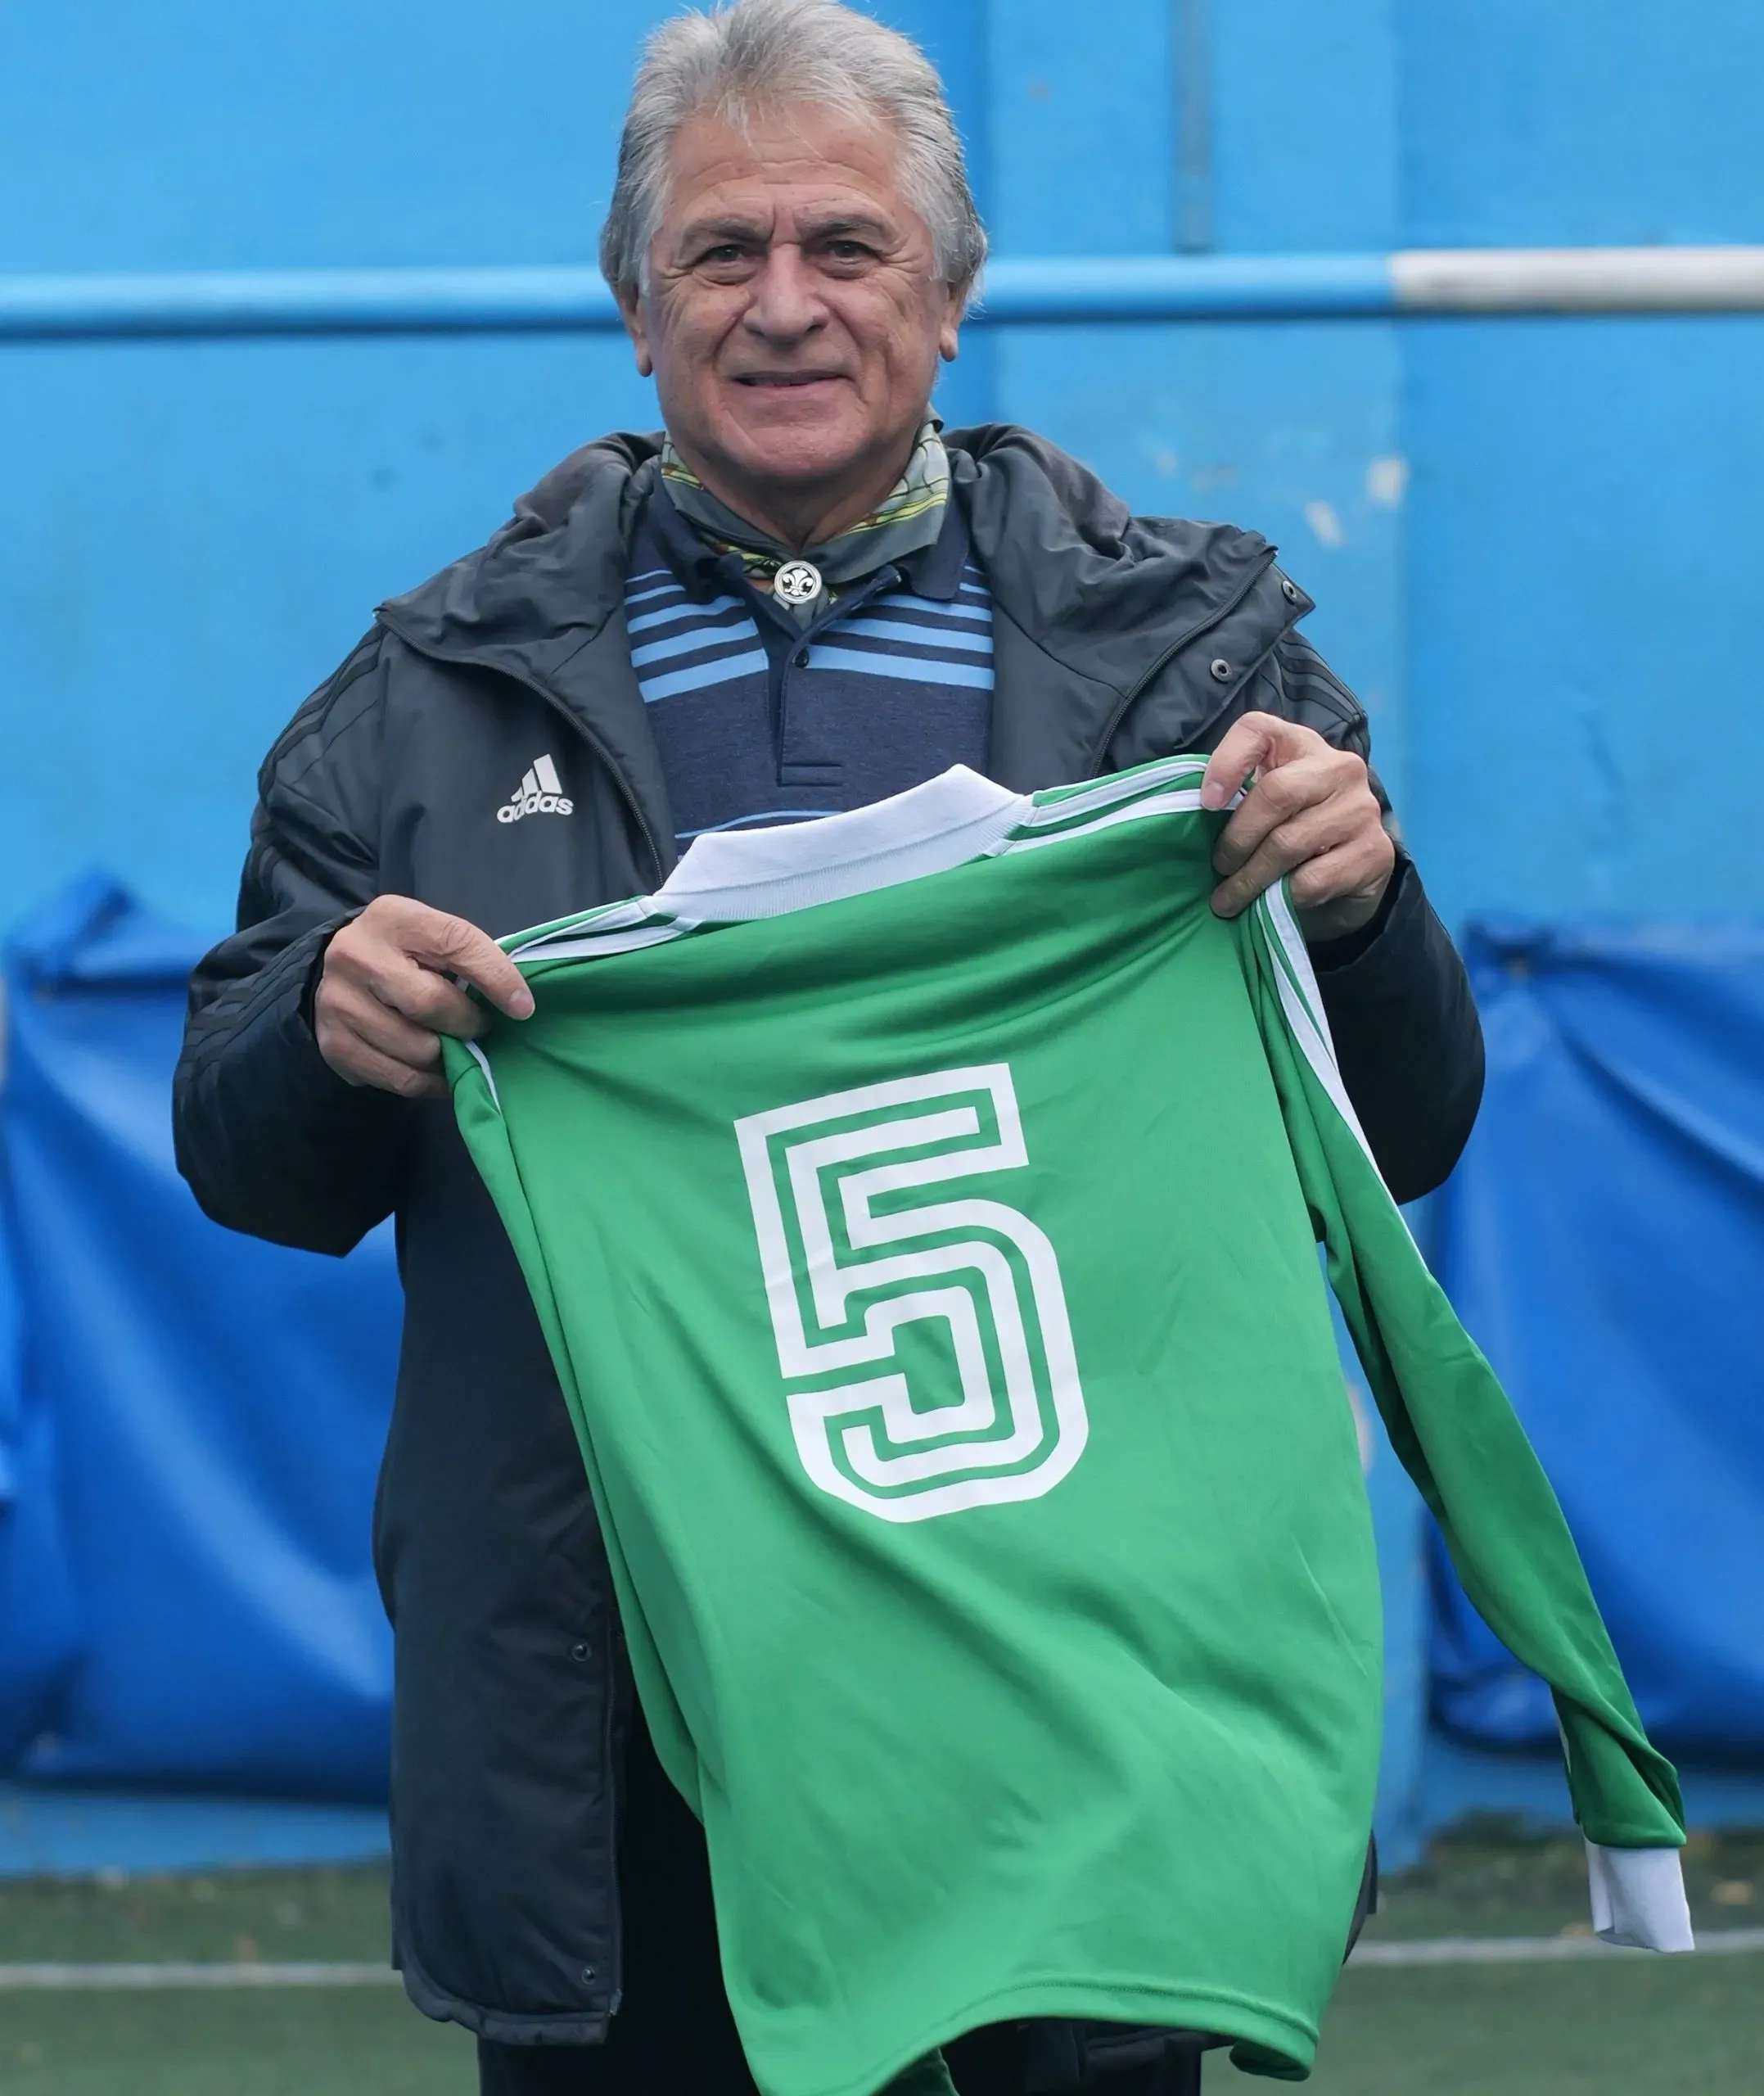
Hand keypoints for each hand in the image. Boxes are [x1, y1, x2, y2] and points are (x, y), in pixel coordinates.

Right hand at [314, 896, 533, 1099]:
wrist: (341, 970)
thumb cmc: (405, 953)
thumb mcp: (434, 937)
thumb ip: (468, 958)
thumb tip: (517, 1004)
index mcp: (393, 918)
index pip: (457, 943)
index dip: (497, 977)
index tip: (522, 1007)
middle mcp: (356, 956)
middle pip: (430, 1004)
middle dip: (467, 1024)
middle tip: (480, 1028)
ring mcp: (338, 1002)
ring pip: (416, 1049)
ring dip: (448, 1057)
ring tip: (456, 1048)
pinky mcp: (334, 1043)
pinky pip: (398, 1078)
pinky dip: (429, 1082)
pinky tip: (437, 1071)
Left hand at [1199, 712, 1395, 941]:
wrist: (1349, 878)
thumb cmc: (1290, 834)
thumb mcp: (1261, 807)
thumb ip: (1235, 799)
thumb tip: (1194, 816)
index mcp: (1301, 745)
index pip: (1258, 729)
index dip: (1226, 762)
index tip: (1206, 803)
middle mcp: (1339, 767)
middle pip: (1277, 793)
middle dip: (1237, 839)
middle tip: (1219, 869)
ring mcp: (1362, 809)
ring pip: (1290, 843)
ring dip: (1250, 879)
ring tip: (1228, 899)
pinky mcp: (1375, 852)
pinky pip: (1313, 879)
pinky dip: (1282, 897)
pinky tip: (1271, 904)